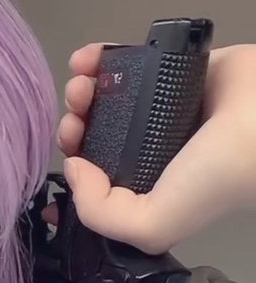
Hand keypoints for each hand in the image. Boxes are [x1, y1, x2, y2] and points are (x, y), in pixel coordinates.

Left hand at [57, 43, 255, 253]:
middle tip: (74, 120)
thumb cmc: (213, 177)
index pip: (97, 180)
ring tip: (81, 86)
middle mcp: (150, 150)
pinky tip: (87, 58)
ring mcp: (158, 108)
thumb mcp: (154, 224)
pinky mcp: (168, 68)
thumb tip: (75, 169)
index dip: (75, 170)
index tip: (68, 157)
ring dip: (81, 91)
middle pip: (94, 136)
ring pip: (103, 99)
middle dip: (74, 128)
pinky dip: (98, 58)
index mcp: (146, 189)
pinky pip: (124, 62)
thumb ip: (102, 214)